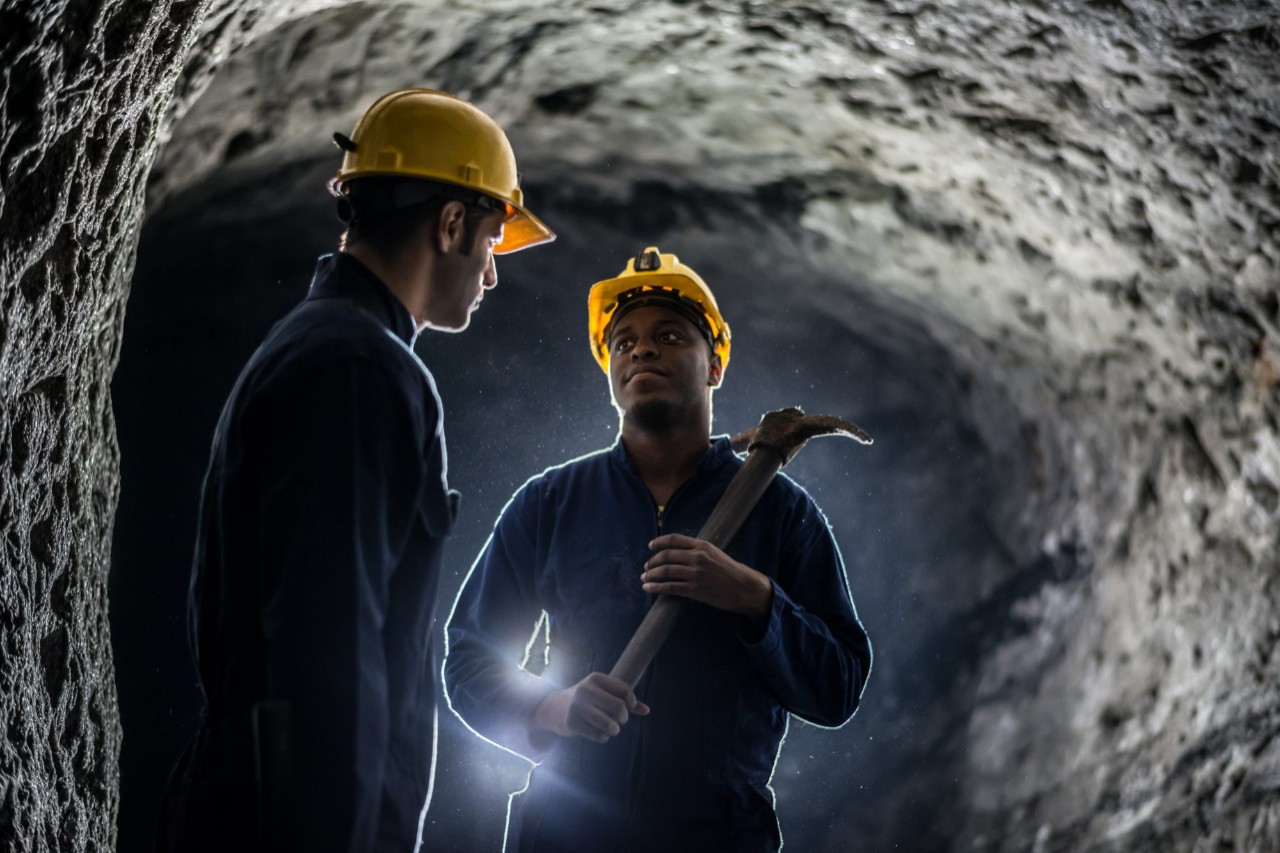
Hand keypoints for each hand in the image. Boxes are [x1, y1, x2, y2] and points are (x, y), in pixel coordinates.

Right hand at [533, 672, 649, 743]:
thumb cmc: (587, 700)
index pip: (624, 690)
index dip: (632, 702)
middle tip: (620, 720)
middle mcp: (585, 689)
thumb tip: (646, 710)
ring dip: (614, 730)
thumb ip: (625, 700)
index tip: (629, 707)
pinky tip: (599, 733)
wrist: (554, 708)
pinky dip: (603, 737)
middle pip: (618, 707)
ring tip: (612, 729)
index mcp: (596, 678)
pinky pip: (598, 735)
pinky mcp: (571, 722)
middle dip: (623, 718)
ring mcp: (577, 706)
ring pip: (609, 724)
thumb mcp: (603, 693)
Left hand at [642, 534, 773, 623]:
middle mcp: (697, 557)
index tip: (650, 546)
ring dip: (651, 575)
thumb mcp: (715, 553)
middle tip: (646, 567)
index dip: (659, 542)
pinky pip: (670, 587)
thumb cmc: (730, 571)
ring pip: (666, 571)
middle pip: (667, 556)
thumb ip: (697, 550)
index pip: (674, 539)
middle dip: (652, 562)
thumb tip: (677, 552)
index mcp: (702, 546)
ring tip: (644, 578)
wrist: (744, 588)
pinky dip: (656, 587)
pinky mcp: (695, 589)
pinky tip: (649, 588)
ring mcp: (696, 574)